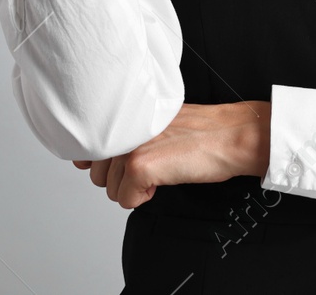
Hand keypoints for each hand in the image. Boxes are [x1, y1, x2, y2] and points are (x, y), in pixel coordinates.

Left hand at [72, 101, 271, 209]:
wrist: (229, 135)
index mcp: (123, 115)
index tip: (127, 162)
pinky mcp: (138, 166)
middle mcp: (121, 128)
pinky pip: (126, 201)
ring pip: (111, 190)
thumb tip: (96, 158)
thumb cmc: (200, 133)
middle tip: (154, 163)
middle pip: (97, 175)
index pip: (86, 149)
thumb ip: (124, 135)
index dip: (105, 164)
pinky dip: (145, 198)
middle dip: (123, 179)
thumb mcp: (154, 126)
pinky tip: (165, 178)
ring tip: (163, 168)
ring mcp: (128, 146)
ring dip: (136, 188)